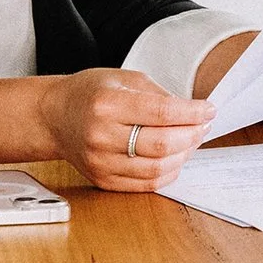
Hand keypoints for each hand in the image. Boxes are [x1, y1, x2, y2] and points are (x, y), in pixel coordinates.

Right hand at [38, 68, 214, 190]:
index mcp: (107, 104)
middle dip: (192, 135)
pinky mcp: (102, 180)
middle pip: (162, 144)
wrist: (54, 116)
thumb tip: (193, 113)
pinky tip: (176, 158)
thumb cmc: (91, 92)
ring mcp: (100, 162)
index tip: (209, 109)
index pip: (161, 112)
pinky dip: (168, 172)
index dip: (192, 113)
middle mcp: (101, 136)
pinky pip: (145, 184)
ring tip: (192, 140)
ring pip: (156, 168)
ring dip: (184, 155)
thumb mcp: (124, 78)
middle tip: (204, 125)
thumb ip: (158, 95)